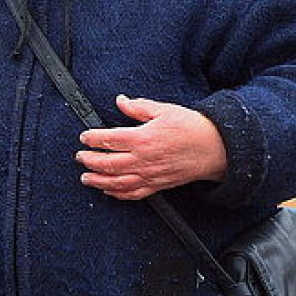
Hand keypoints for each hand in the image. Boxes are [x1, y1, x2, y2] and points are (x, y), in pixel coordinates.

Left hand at [76, 94, 226, 199]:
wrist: (216, 148)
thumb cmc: (191, 127)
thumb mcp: (163, 110)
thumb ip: (138, 107)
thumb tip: (120, 101)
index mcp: (143, 138)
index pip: (109, 139)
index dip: (92, 138)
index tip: (84, 136)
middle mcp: (143, 159)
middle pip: (108, 163)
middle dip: (89, 161)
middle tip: (79, 157)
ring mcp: (150, 174)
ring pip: (117, 182)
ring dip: (98, 181)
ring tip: (85, 177)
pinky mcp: (158, 185)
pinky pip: (134, 193)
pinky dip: (118, 194)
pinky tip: (108, 191)